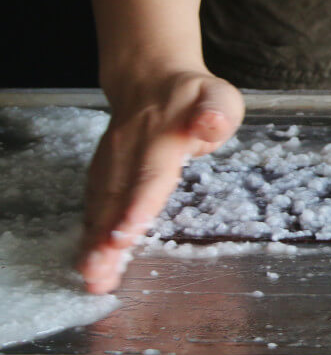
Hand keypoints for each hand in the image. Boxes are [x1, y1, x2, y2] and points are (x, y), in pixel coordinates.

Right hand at [79, 69, 242, 292]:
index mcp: (162, 137)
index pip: (149, 175)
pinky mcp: (103, 173)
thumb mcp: (218, 97)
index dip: (136, 206)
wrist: (149, 79)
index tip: (124, 234)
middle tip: (98, 273)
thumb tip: (211, 123)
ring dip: (94, 242)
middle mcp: (129, 152)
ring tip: (91, 276)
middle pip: (117, 198)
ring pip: (101, 205)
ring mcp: (111, 162)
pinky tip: (89, 261)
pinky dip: (91, 233)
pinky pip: (95, 205)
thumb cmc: (193, 97)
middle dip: (106, 238)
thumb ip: (217, 113)